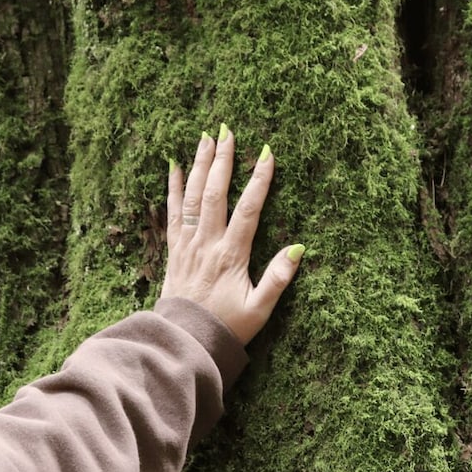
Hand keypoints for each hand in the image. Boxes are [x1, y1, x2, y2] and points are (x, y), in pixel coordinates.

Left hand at [161, 125, 303, 343]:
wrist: (185, 341)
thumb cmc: (226, 327)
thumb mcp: (260, 310)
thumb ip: (278, 279)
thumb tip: (299, 249)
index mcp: (231, 256)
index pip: (248, 210)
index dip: (259, 180)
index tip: (267, 153)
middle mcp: (207, 244)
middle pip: (215, 194)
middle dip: (223, 160)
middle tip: (228, 131)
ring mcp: (188, 245)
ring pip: (193, 197)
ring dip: (200, 166)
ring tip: (206, 138)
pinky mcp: (174, 250)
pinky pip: (172, 213)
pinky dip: (173, 188)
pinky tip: (174, 167)